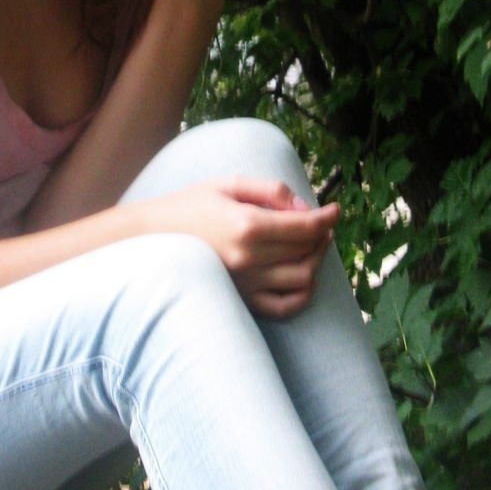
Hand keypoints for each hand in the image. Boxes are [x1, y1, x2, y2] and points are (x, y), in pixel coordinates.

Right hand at [145, 177, 339, 317]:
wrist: (154, 237)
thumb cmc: (193, 205)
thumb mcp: (230, 183)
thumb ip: (271, 190)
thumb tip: (304, 207)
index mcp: (246, 225)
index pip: (304, 226)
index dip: (327, 217)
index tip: (336, 210)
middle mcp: (249, 258)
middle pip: (307, 250)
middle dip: (322, 235)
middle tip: (321, 224)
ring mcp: (246, 283)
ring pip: (303, 278)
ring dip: (316, 261)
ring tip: (312, 246)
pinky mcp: (242, 299)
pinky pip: (285, 306)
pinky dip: (303, 292)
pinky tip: (301, 275)